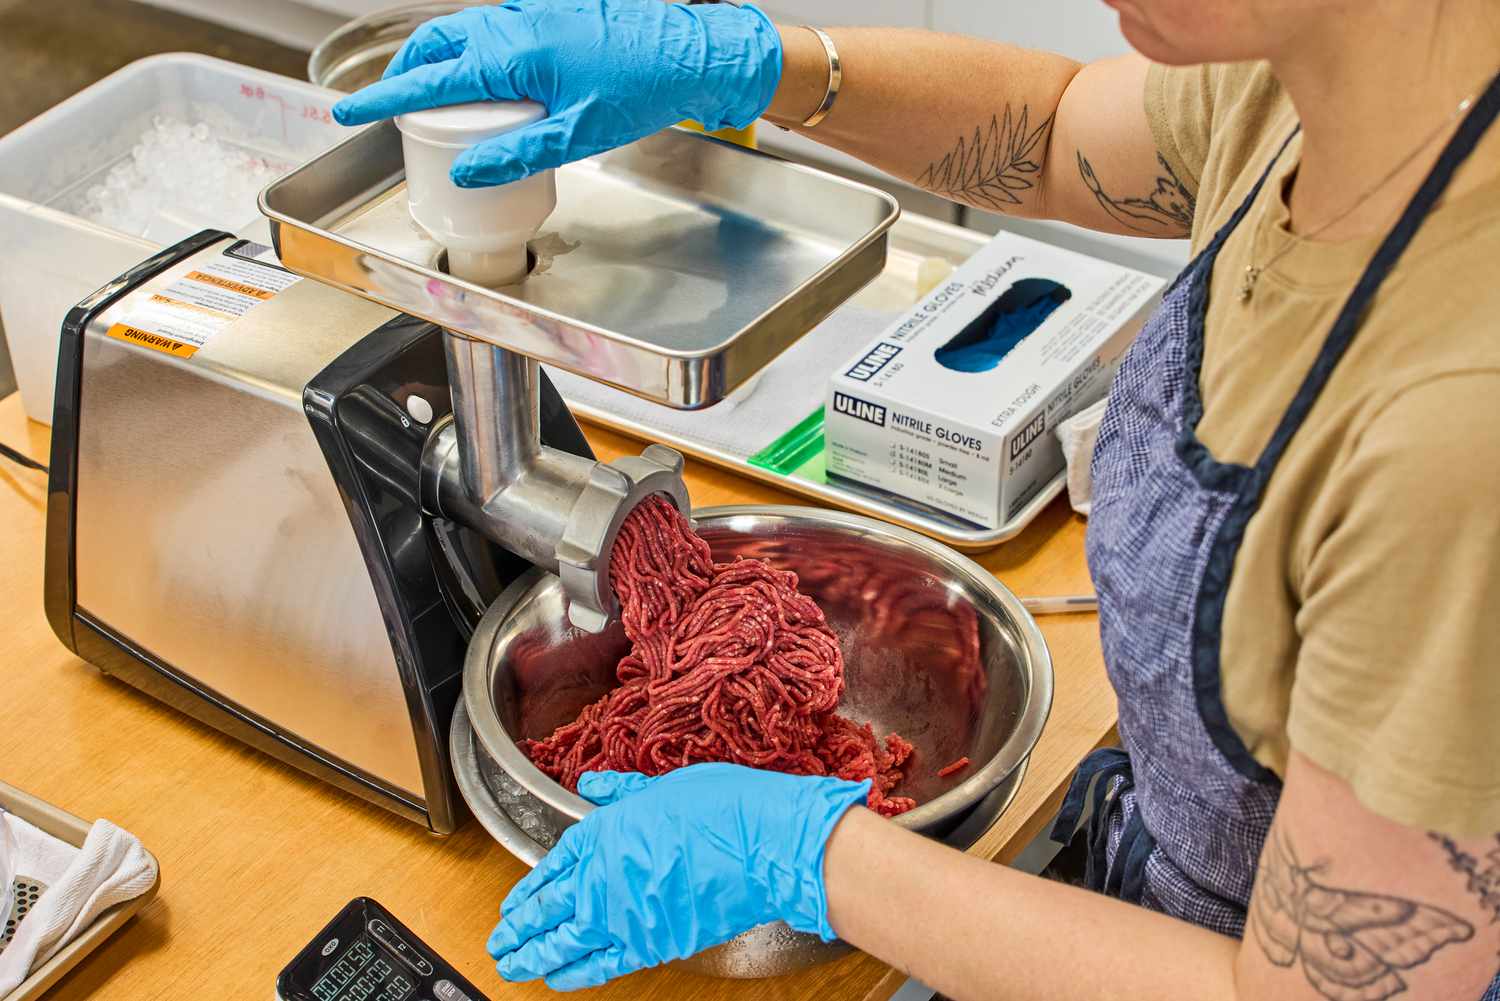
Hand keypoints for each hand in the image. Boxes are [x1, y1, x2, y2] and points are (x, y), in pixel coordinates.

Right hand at [332, 0, 782, 187]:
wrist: (696, 53)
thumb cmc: (645, 89)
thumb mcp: (577, 135)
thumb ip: (517, 153)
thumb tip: (466, 171)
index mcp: (515, 50)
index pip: (432, 77)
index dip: (385, 95)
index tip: (348, 109)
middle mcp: (517, 23)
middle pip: (438, 43)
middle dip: (406, 71)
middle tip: (388, 103)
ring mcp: (535, 16)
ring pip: (466, 35)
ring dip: (439, 62)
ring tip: (431, 98)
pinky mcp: (553, 19)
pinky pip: (495, 34)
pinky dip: (473, 55)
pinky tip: (487, 85)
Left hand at [486, 763, 868, 989]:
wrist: (764, 845)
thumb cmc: (721, 808)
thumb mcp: (662, 786)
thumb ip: (620, 793)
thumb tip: (592, 785)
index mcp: (600, 835)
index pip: (549, 869)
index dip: (526, 892)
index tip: (511, 905)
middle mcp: (601, 880)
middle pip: (546, 911)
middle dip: (517, 930)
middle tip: (499, 944)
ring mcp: (623, 917)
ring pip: (563, 945)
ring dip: (532, 957)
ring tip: (511, 967)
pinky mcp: (652, 943)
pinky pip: (601, 965)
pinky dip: (575, 975)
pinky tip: (559, 981)